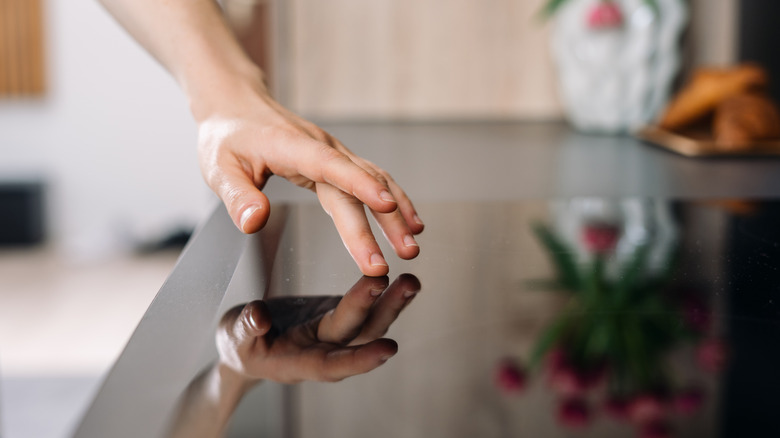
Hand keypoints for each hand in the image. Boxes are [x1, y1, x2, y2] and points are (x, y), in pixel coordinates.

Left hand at [197, 88, 423, 276]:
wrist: (236, 107)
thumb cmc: (227, 137)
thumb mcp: (218, 167)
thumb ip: (237, 195)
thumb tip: (254, 222)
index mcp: (292, 147)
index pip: (331, 166)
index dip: (360, 185)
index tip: (384, 207)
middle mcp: (320, 147)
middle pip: (357, 185)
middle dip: (381, 222)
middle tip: (397, 256)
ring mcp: (332, 152)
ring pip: (372, 179)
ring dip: (395, 211)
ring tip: (412, 243)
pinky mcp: (336, 161)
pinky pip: (370, 178)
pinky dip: (392, 198)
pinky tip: (407, 220)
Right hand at [216, 274, 420, 383]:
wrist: (249, 343)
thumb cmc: (240, 344)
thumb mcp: (234, 336)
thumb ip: (248, 327)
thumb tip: (260, 315)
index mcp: (298, 363)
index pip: (333, 363)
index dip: (361, 358)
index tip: (388, 349)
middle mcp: (325, 351)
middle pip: (361, 334)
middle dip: (384, 311)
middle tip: (408, 285)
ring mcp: (336, 334)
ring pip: (370, 322)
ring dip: (393, 302)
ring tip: (413, 280)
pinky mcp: (340, 317)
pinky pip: (368, 308)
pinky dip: (386, 295)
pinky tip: (406, 280)